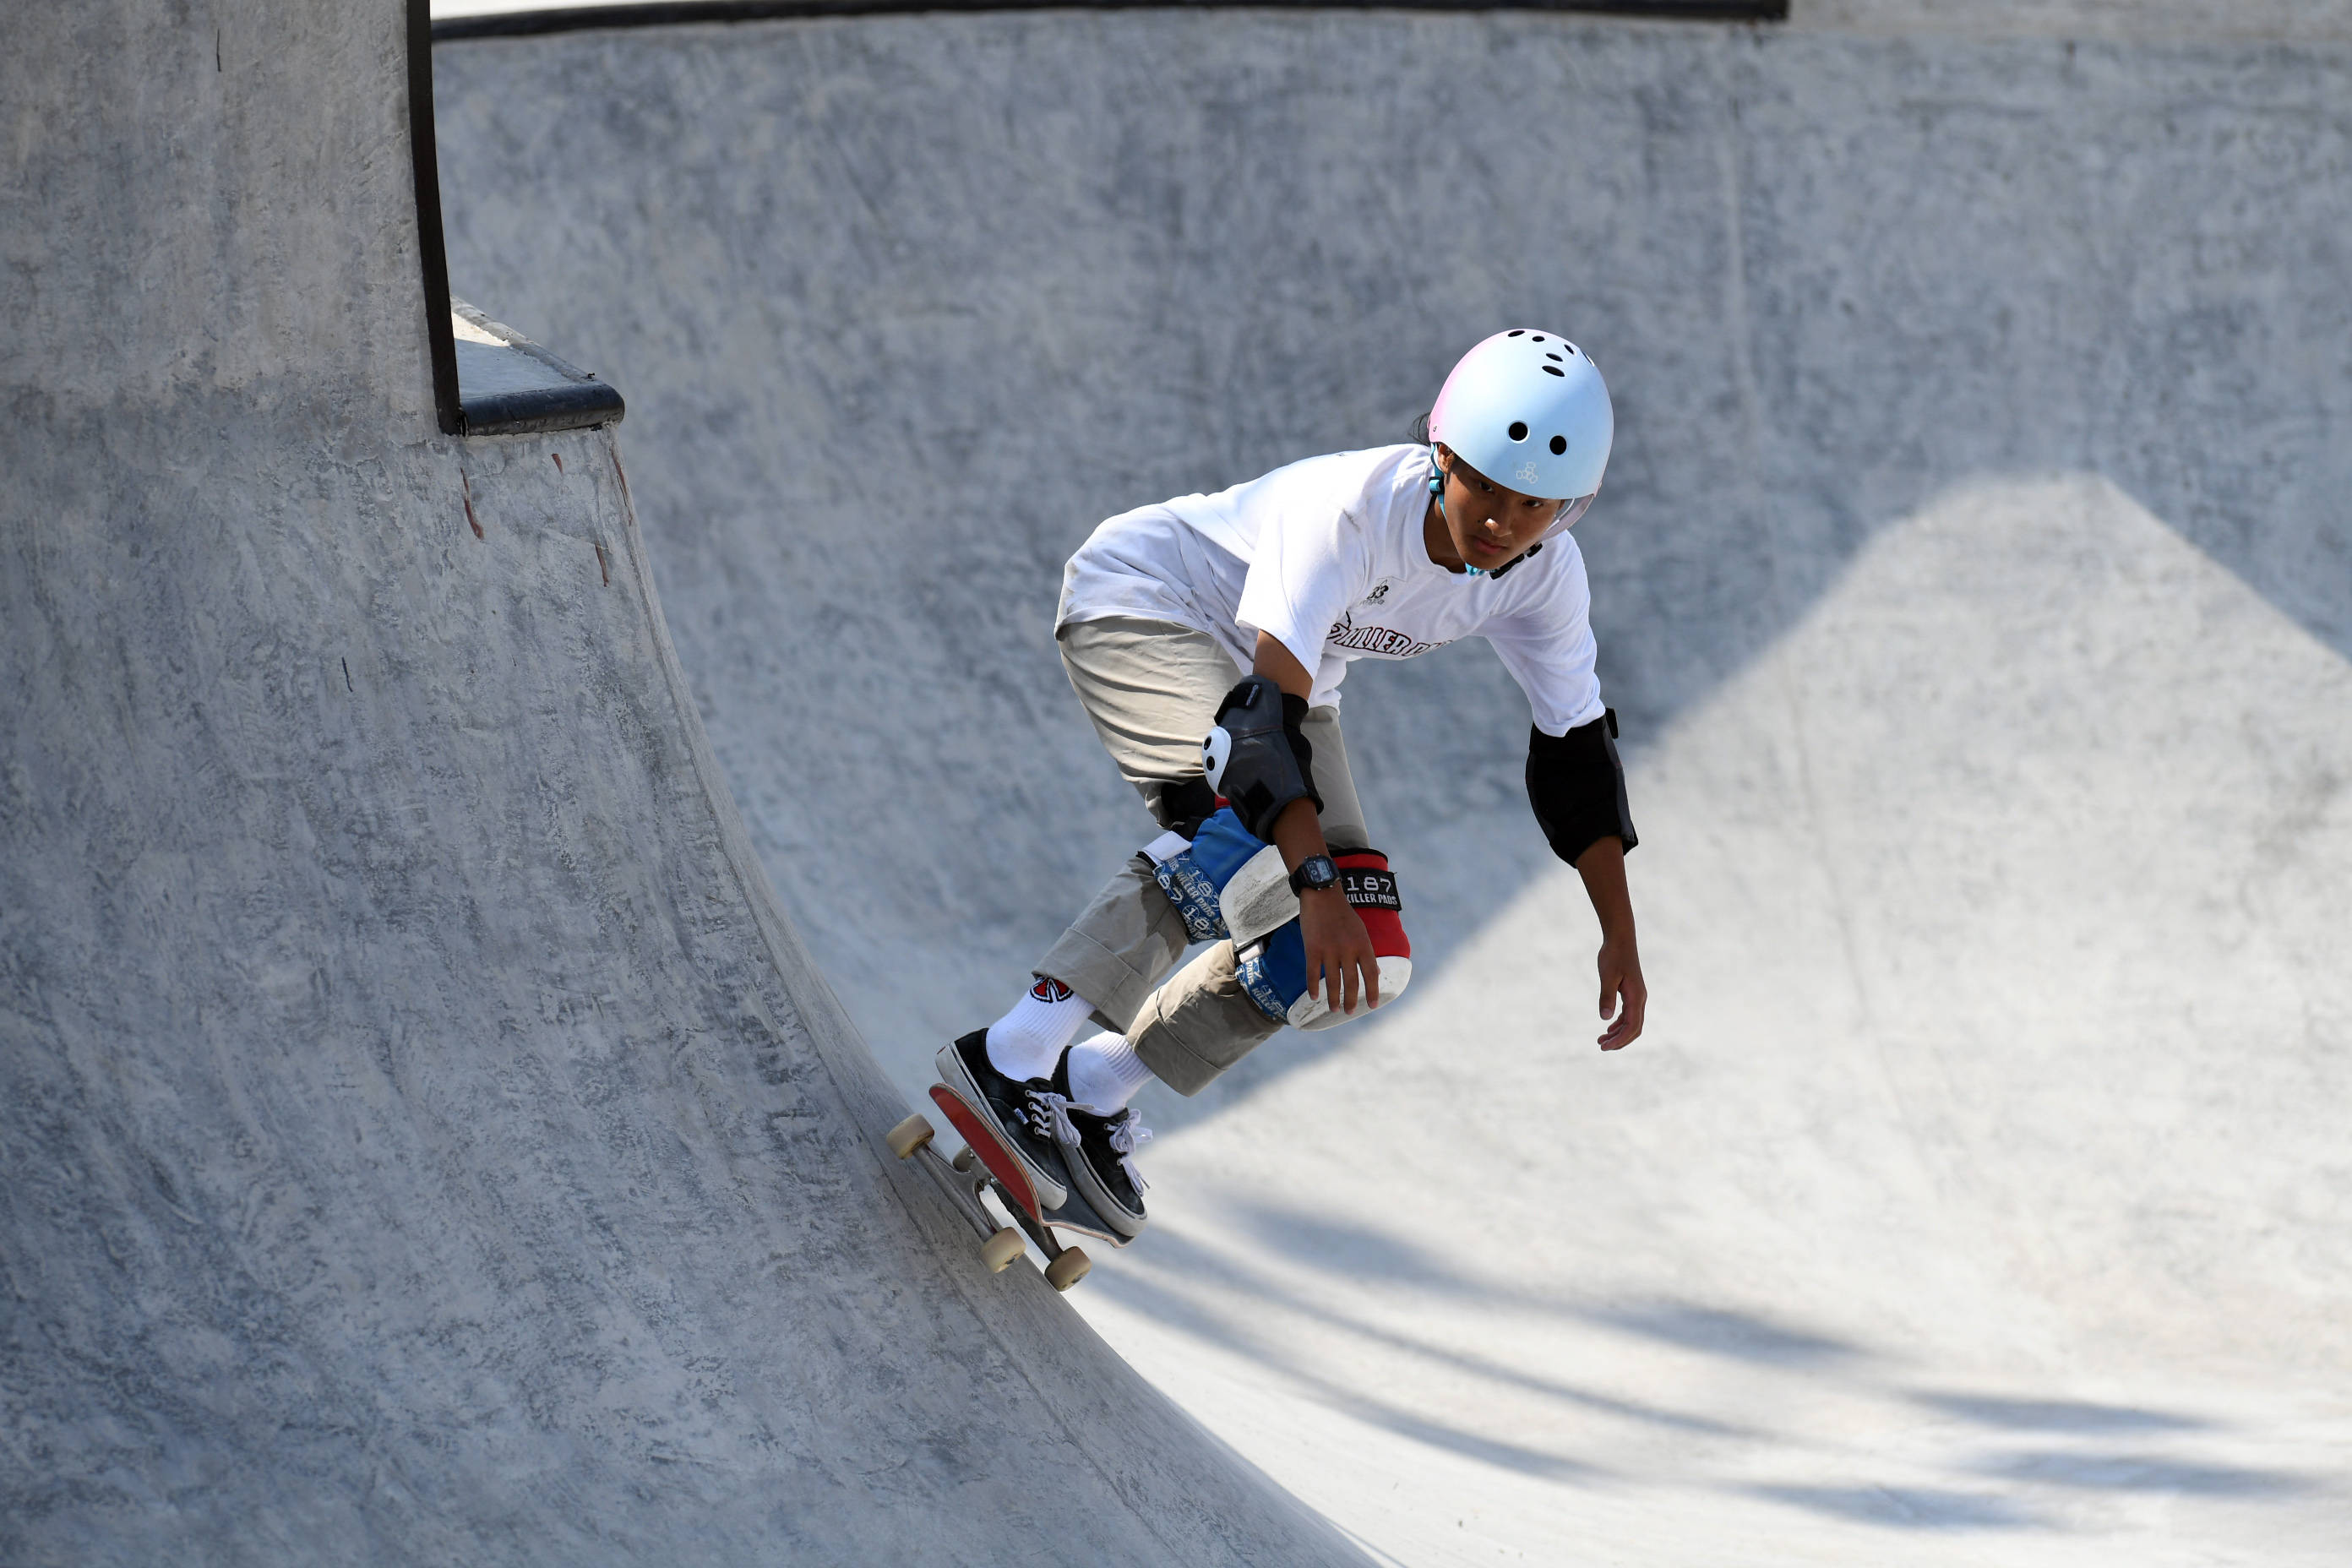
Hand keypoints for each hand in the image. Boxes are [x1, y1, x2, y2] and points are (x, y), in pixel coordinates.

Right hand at [1300, 887, 1378, 1016]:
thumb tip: (1376, 973)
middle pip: (1352, 982)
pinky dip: (1313, 987)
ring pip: (1333, 981)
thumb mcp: (1361, 931)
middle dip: (1352, 1000)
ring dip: (1334, 998)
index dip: (1373, 991)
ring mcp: (1329, 950)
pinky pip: (1313, 973)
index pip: (1371, 973)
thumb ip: (1367, 952)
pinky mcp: (1312, 948)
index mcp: (1363, 944)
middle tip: (1349, 1012)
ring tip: (1334, 1009)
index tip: (1373, 1005)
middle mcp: (1348, 949)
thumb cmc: (1343, 913)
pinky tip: (1314, 997)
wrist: (1322, 894)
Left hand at [1596, 936, 1645, 1050]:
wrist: (1620, 938)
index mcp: (1636, 997)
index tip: (1604, 1046)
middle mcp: (1640, 999)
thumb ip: (1607, 997)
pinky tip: (1608, 1027)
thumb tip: (1604, 1018)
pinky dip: (1619, 1024)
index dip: (1619, 1040)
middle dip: (1619, 1041)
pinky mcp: (1632, 992)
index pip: (1631, 1027)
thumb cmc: (1613, 955)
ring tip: (1601, 1040)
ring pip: (1632, 1022)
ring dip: (1618, 1033)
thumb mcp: (1607, 976)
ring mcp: (1637, 996)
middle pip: (1634, 1029)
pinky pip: (1629, 1014)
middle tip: (1601, 1046)